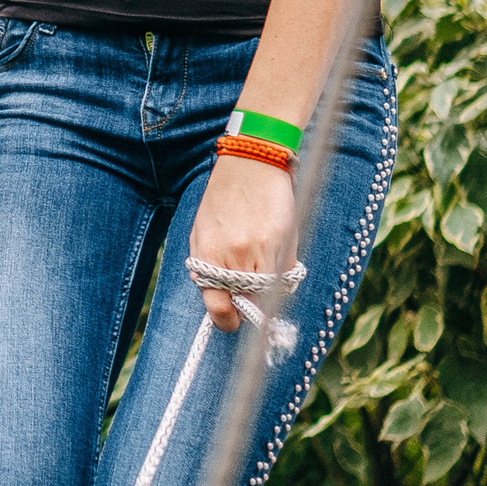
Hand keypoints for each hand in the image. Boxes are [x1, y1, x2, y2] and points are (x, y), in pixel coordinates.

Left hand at [189, 157, 296, 332]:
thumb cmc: (224, 198)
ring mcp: (256, 252)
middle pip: (245, 304)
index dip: (226, 321)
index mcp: (206, 255)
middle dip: (248, 308)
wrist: (251, 164)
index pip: (217, 306)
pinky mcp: (279, 244)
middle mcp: (230, 258)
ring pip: (267, 294)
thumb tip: (221, 298)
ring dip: (267, 291)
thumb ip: (208, 265)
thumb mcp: (202, 231)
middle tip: (251, 301)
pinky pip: (284, 276)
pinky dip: (282, 277)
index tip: (232, 321)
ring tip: (263, 269)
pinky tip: (278, 258)